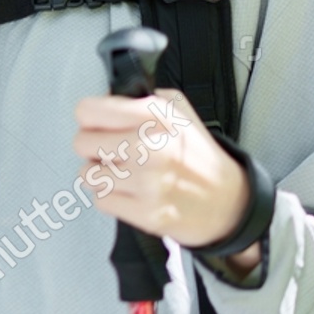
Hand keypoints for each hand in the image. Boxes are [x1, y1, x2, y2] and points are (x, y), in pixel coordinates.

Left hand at [72, 87, 259, 269]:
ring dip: (100, 174)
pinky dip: (111, 197)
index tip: (98, 125)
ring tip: (121, 174)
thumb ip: (144, 99)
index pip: (88, 111)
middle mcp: (151, 146)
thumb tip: (108, 100)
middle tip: (110, 152)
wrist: (231, 203)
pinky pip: (101, 200)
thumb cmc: (199, 158)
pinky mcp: (147, 213)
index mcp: (156, 116)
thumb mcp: (180, 113)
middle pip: (82, 142)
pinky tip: (130, 192)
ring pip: (88, 173)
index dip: (89, 119)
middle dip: (93, 147)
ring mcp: (149, 182)